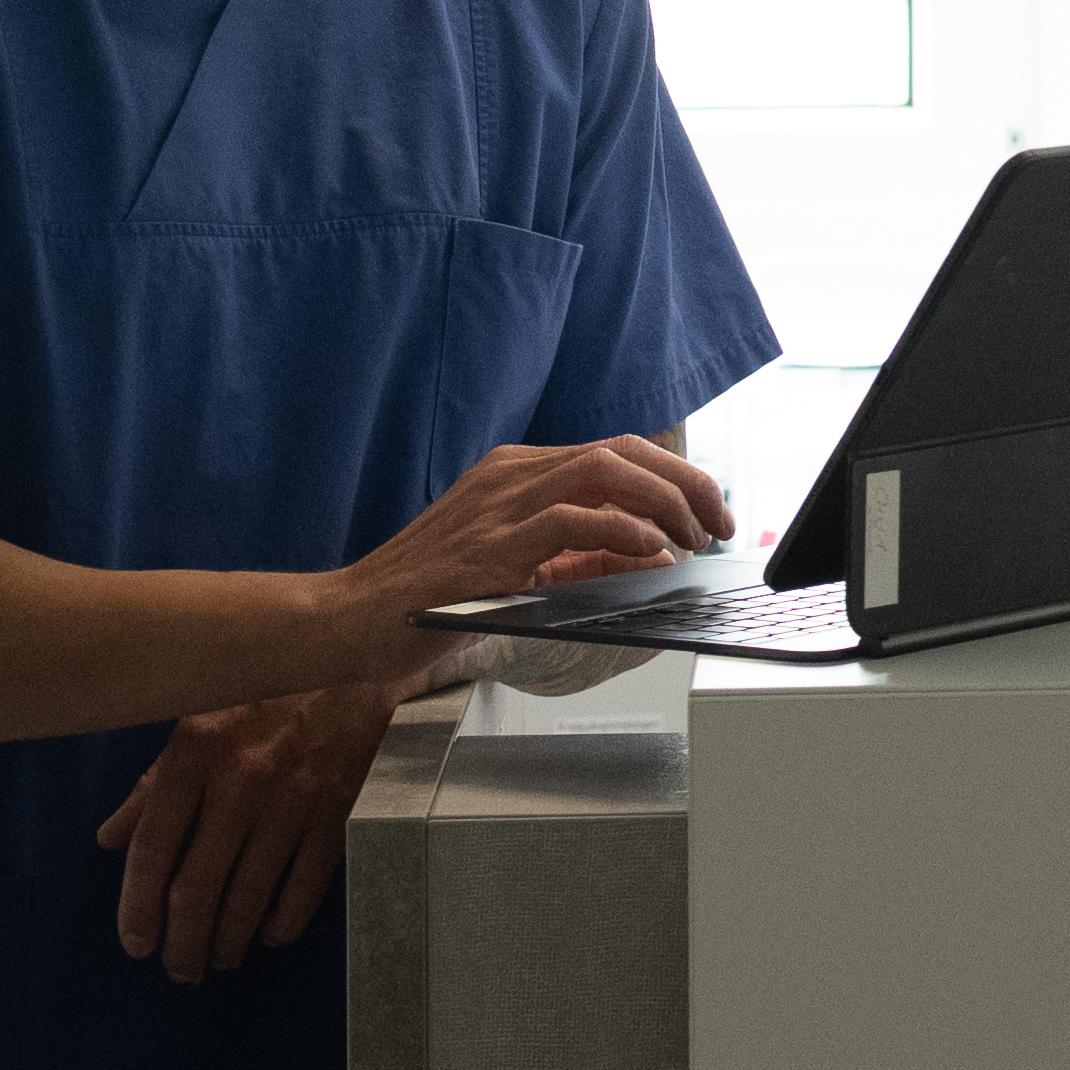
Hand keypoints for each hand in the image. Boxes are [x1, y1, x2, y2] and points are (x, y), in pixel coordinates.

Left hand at [94, 677, 406, 982]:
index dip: (139, 906)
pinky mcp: (339, 811)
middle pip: (198, 885)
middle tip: (179, 969)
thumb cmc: (268, 690)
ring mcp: (293, 800)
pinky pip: (306, 883)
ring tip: (218, 959)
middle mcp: (240, 781)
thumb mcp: (200, 719)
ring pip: (249, 893)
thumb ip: (154, 782)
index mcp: (196, 752)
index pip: (154, 848)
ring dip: (229, 938)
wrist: (359, 657)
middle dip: (183, 940)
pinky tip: (271, 935)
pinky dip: (285, 919)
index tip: (136, 943)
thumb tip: (110, 839)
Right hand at [333, 435, 730, 652]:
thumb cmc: (426, 599)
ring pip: (604, 469)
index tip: (708, 510)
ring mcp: (498, 503)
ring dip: (664, 500)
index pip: (614, 452)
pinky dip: (621, 530)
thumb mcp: (519, 570)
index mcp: (517, 473)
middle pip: (621, 450)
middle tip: (720, 522)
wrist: (349, 618)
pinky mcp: (490, 543)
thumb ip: (579, 559)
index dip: (672, 476)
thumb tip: (652, 558)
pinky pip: (571, 518)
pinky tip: (651, 551)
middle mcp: (511, 474)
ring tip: (694, 536)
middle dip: (685, 482)